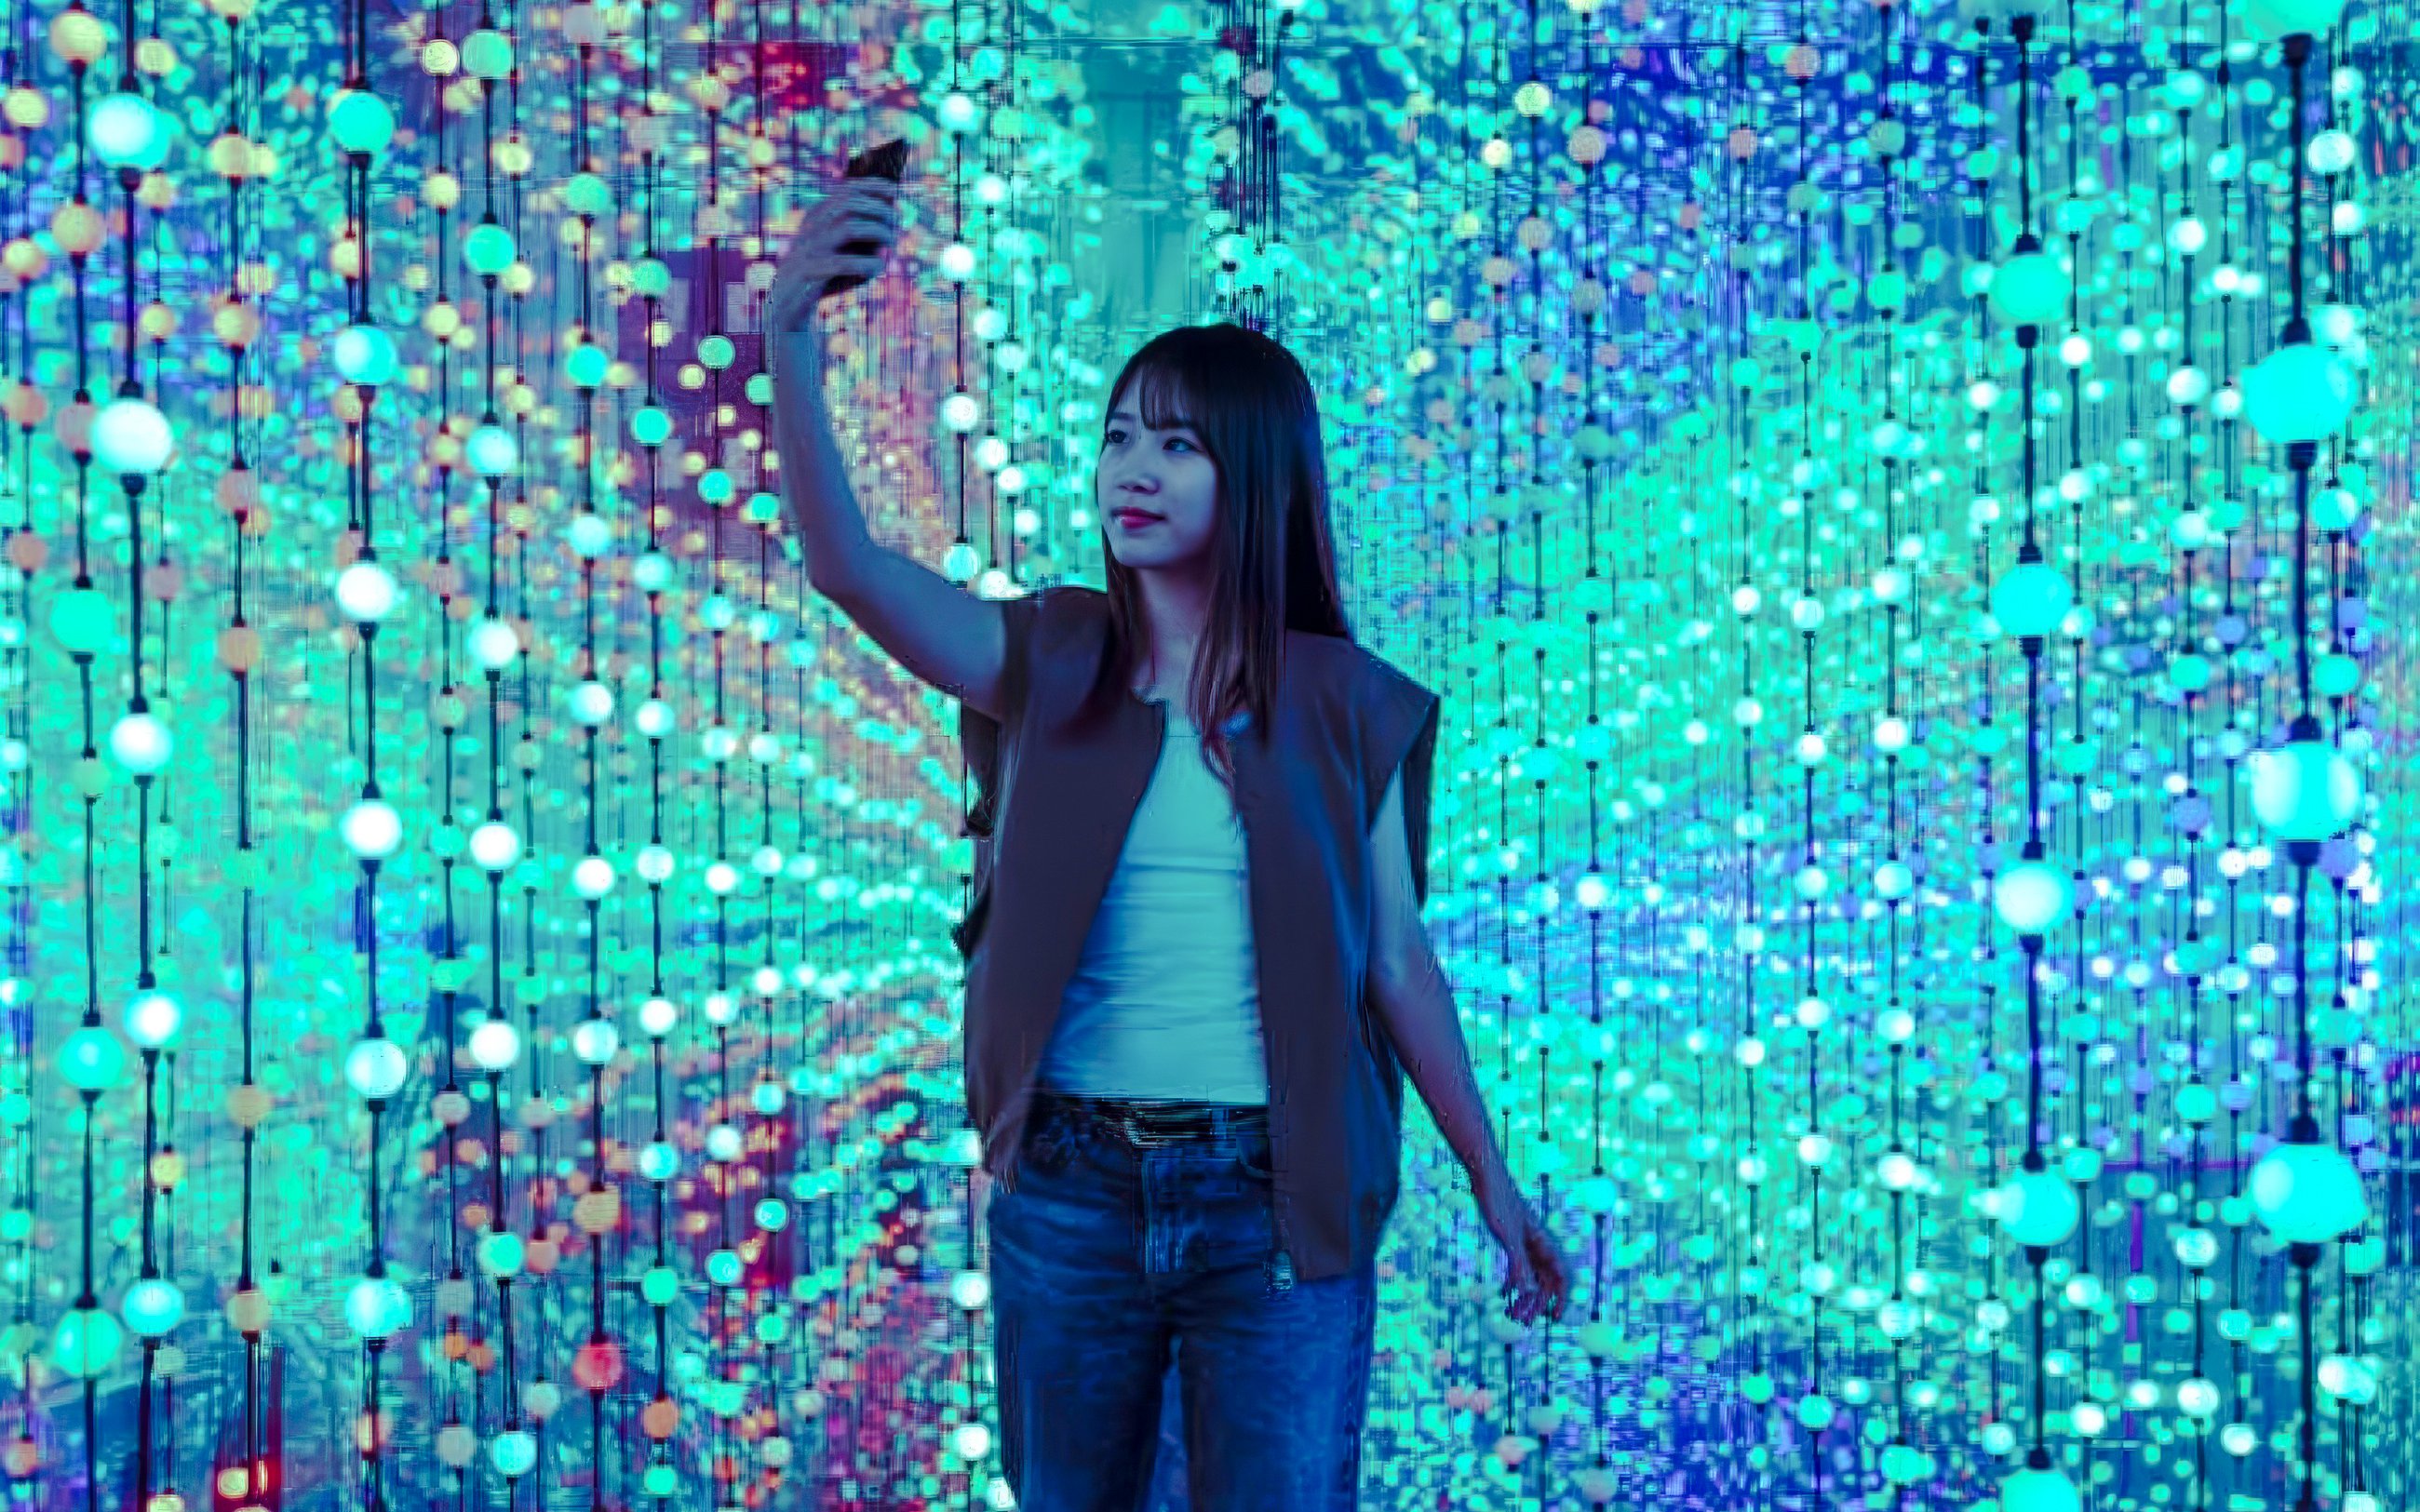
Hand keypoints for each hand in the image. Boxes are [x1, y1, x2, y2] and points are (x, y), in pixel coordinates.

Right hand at [764, 174, 902, 337]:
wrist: (786, 304)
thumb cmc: (823, 276)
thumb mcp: (843, 251)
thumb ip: (865, 235)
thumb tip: (895, 217)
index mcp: (816, 217)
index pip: (846, 190)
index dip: (872, 186)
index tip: (894, 190)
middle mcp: (811, 227)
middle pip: (849, 203)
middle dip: (880, 210)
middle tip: (897, 225)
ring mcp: (809, 248)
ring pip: (848, 227)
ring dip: (878, 232)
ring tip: (891, 245)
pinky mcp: (809, 272)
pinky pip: (843, 263)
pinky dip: (867, 264)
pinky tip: (879, 266)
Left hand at [1476, 1172, 1572, 1325]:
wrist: (1486, 1177)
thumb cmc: (1498, 1202)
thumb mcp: (1507, 1236)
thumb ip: (1518, 1264)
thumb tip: (1529, 1293)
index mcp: (1544, 1243)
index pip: (1561, 1277)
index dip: (1561, 1298)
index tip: (1554, 1318)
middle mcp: (1539, 1245)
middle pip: (1545, 1281)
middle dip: (1536, 1303)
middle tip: (1523, 1323)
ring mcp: (1526, 1243)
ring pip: (1531, 1276)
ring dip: (1524, 1295)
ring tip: (1512, 1314)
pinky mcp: (1513, 1240)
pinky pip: (1518, 1267)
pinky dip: (1513, 1282)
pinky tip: (1503, 1293)